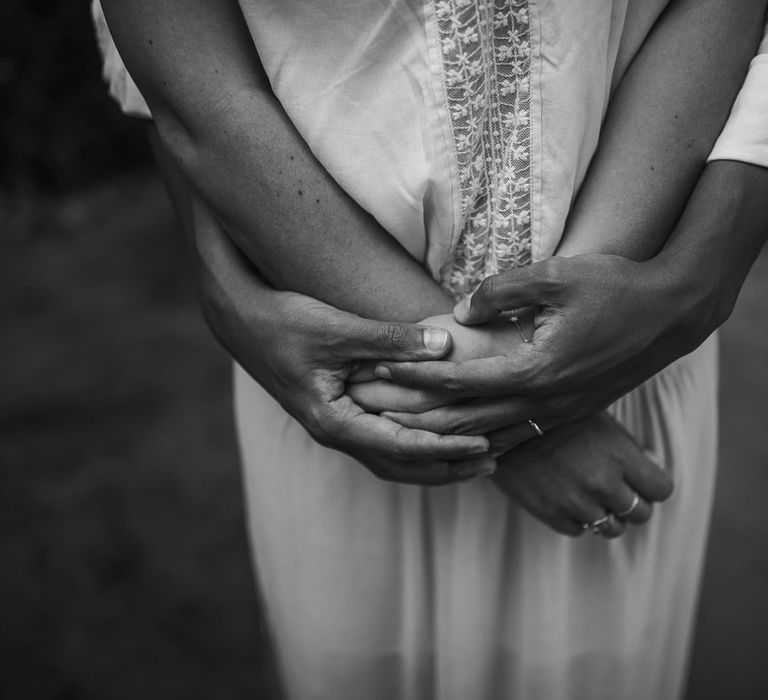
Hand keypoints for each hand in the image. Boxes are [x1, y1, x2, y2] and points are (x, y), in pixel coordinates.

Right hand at [190, 198, 494, 484]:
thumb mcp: (337, 328)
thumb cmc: (284, 322)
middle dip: (447, 467)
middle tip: (493, 462)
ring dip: (433, 462)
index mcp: (334, 422)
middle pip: (400, 466)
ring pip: (391, 460)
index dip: (444, 448)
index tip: (484, 445)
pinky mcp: (337, 415)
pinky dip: (414, 445)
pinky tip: (435, 434)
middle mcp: (335, 434)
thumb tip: (445, 344)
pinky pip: (382, 442)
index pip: (401, 447)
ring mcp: (335, 428)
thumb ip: (390, 340)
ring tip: (474, 459)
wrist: (240, 321)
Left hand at [372, 254, 703, 445]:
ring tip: (403, 426)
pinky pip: (513, 436)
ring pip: (486, 436)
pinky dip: (480, 439)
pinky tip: (459, 438)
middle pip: (463, 421)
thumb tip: (460, 314)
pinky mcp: (568, 414)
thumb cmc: (616, 288)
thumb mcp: (556, 275)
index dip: (414, 374)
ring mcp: (557, 414)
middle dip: (415, 414)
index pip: (456, 381)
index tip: (379, 364)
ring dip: (442, 433)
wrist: (672, 314)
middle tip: (376, 408)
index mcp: (534, 371)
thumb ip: (500, 292)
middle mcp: (543, 403)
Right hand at [493, 412, 673, 537]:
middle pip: (640, 513)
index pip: (661, 490)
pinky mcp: (551, 514)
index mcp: (620, 456)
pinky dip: (577, 518)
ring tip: (589, 493)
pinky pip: (579, 530)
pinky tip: (566, 496)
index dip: (652, 484)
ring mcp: (576, 503)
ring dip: (605, 513)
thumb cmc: (553, 415)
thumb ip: (626, 447)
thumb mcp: (597, 418)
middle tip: (616, 487)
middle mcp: (603, 484)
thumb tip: (651, 465)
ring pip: (611, 528)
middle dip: (632, 501)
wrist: (500, 422)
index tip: (640, 477)